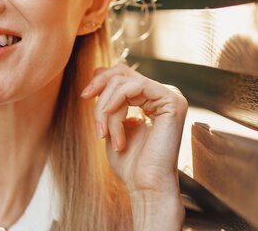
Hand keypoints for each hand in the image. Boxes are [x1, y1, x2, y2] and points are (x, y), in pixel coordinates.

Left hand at [81, 63, 187, 228]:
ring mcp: (170, 96)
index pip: (121, 74)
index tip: (85, 97)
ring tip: (106, 134)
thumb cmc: (130, 162)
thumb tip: (98, 70)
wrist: (145, 186)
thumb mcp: (112, 122)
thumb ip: (109, 98)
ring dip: (107, 109)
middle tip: (96, 124)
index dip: (99, 81)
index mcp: (151, 98)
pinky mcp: (172, 101)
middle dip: (100, 96)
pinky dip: (116, 103)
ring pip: (123, 81)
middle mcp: (162, 94)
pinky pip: (135, 86)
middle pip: (120, 73)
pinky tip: (111, 122)